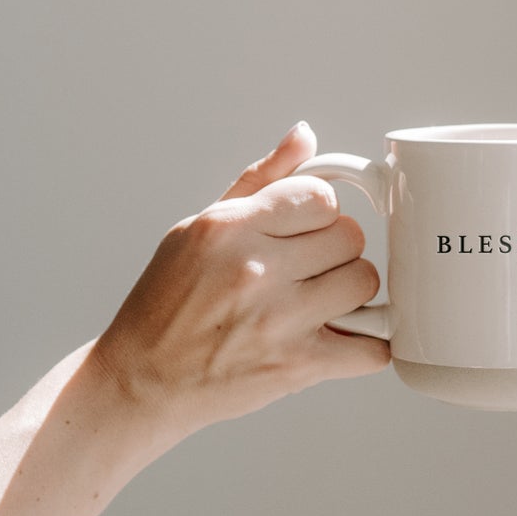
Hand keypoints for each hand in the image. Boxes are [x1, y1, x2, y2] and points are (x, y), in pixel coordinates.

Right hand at [90, 121, 391, 440]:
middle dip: (335, 250)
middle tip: (308, 268)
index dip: (318, 211)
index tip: (304, 228)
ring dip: (350, 293)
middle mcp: (255, 269)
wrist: (144, 379)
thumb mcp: (199, 227)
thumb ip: (259, 180)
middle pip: (349, 236)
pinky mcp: (297, 366)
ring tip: (318, 301)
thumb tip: (304, 136)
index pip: (319, 196)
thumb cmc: (167, 303)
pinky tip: (337, 338)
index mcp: (229, 228)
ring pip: (365, 283)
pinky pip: (372, 349)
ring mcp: (279, 320)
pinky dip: (365, 345)